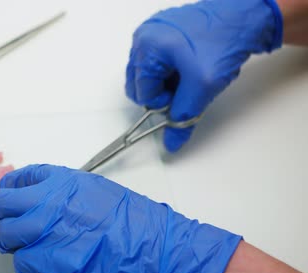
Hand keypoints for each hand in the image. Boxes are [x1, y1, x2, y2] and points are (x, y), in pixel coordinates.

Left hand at [0, 164, 240, 272]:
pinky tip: (40, 264)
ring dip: (10, 241)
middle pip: (0, 204)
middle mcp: (47, 202)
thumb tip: (44, 198)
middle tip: (0, 220)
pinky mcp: (46, 260)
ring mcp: (44, 231)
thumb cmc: (134, 222)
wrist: (152, 250)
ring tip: (21, 246)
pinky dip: (27, 265)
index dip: (9, 188)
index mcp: (61, 181)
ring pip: (5, 235)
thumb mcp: (97, 192)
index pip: (18, 179)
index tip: (7, 193)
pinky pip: (20, 262)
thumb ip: (65, 193)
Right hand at [126, 0, 282, 151]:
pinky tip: (190, 68)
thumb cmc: (223, 40)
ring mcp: (154, 31)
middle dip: (161, 93)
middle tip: (185, 92)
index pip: (141, 92)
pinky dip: (172, 70)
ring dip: (167, 83)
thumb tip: (172, 141)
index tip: (182, 100)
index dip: (162, 103)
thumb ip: (183, 117)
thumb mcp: (202, 86)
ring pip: (149, 72)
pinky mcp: (165, 30)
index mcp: (147, 46)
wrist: (246, 16)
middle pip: (140, 82)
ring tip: (190, 78)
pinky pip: (159, 59)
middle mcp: (145, 37)